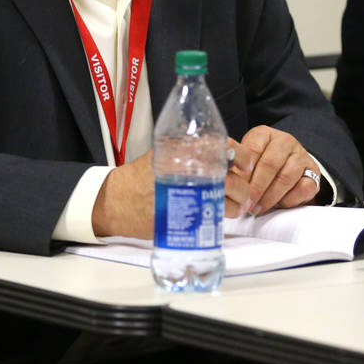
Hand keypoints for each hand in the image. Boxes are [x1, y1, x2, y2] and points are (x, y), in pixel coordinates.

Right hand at [92, 146, 253, 237]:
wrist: (117, 199)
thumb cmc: (142, 175)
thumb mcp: (166, 151)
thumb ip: (192, 150)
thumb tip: (224, 154)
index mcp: (187, 147)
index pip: (229, 147)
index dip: (244, 157)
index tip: (246, 165)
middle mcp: (190, 166)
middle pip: (233, 178)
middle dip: (243, 188)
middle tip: (243, 193)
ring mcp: (188, 190)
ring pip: (227, 199)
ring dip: (236, 205)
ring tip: (235, 208)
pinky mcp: (184, 212)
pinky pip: (213, 215)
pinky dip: (221, 217)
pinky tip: (219, 216)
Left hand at [230, 126, 321, 214]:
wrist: (288, 165)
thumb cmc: (260, 165)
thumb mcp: (247, 161)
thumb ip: (238, 169)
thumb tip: (226, 184)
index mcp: (264, 134)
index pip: (253, 150)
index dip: (244, 172)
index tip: (237, 188)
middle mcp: (285, 141)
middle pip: (270, 163)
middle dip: (257, 187)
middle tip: (247, 204)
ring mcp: (301, 155)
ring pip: (287, 176)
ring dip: (271, 196)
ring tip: (259, 208)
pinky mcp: (314, 172)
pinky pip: (304, 188)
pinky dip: (289, 200)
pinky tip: (278, 205)